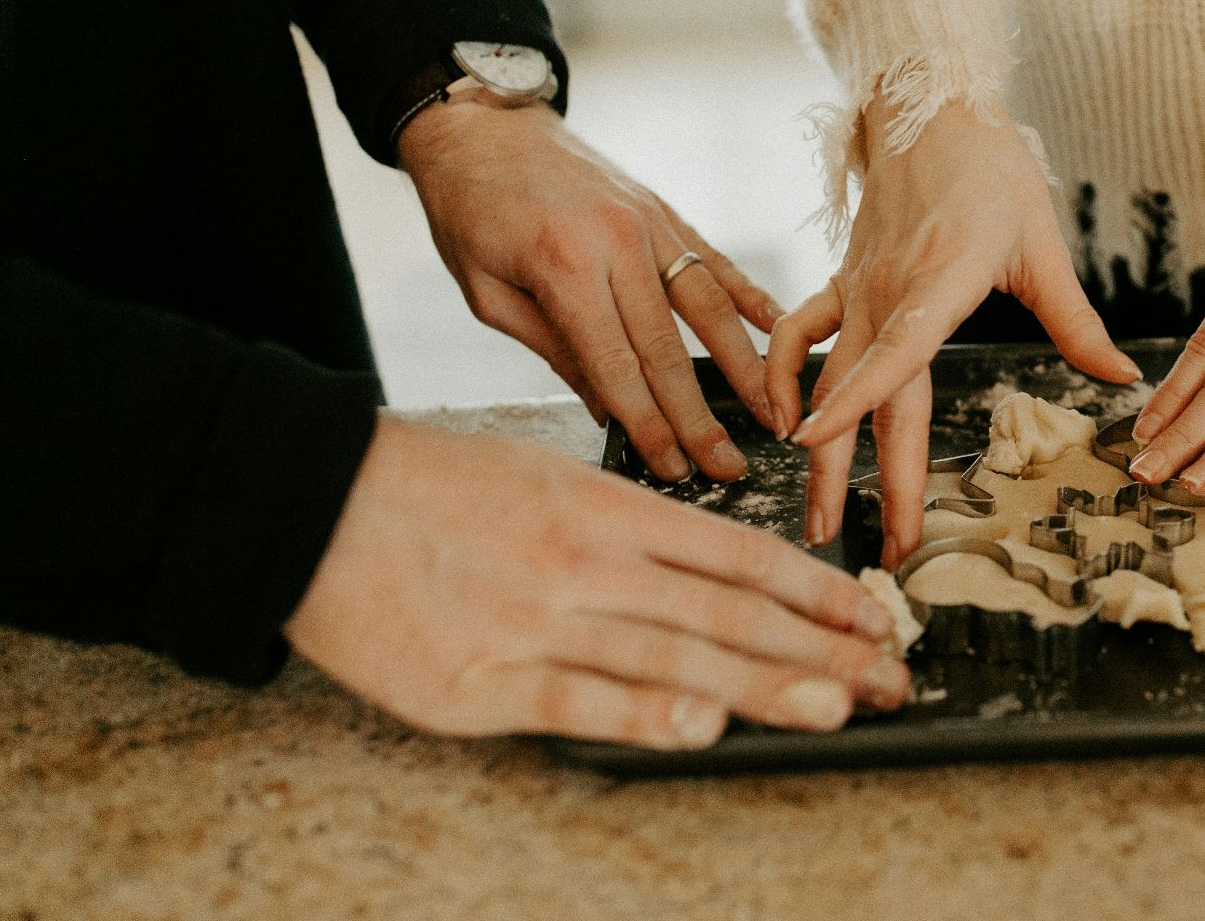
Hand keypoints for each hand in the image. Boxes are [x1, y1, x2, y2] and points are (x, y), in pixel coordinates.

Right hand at [285, 417, 908, 749]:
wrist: (313, 499)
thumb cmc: (434, 488)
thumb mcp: (545, 478)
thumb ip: (627, 529)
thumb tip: (708, 579)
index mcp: (607, 508)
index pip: (738, 556)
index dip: (816, 591)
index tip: (874, 617)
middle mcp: (589, 561)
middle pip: (728, 610)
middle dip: (820, 647)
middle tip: (892, 674)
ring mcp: (538, 620)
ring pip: (672, 652)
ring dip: (762, 682)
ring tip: (838, 703)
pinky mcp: (481, 679)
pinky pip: (576, 698)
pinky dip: (643, 711)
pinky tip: (702, 726)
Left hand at [399, 100, 782, 481]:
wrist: (482, 123)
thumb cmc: (469, 210)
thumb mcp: (487, 292)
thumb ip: (552, 349)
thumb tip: (607, 408)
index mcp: (564, 267)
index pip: (618, 366)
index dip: (650, 424)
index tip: (675, 467)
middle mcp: (618, 243)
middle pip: (671, 347)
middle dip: (701, 415)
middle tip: (730, 466)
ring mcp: (649, 222)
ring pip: (709, 305)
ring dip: (744, 366)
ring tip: (772, 412)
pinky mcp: (663, 210)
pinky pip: (715, 260)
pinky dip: (749, 297)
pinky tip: (777, 329)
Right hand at [767, 98, 1138, 564]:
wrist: (928, 103)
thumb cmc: (991, 169)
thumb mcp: (1043, 243)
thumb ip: (1076, 321)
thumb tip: (1124, 381)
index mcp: (940, 280)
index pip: (895, 352)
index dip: (855, 400)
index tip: (816, 443)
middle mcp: (887, 291)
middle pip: (865, 395)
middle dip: (859, 476)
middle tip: (861, 546)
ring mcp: (858, 289)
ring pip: (826, 380)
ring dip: (820, 450)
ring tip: (817, 515)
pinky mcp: (844, 282)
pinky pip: (800, 335)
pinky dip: (784, 378)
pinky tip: (784, 423)